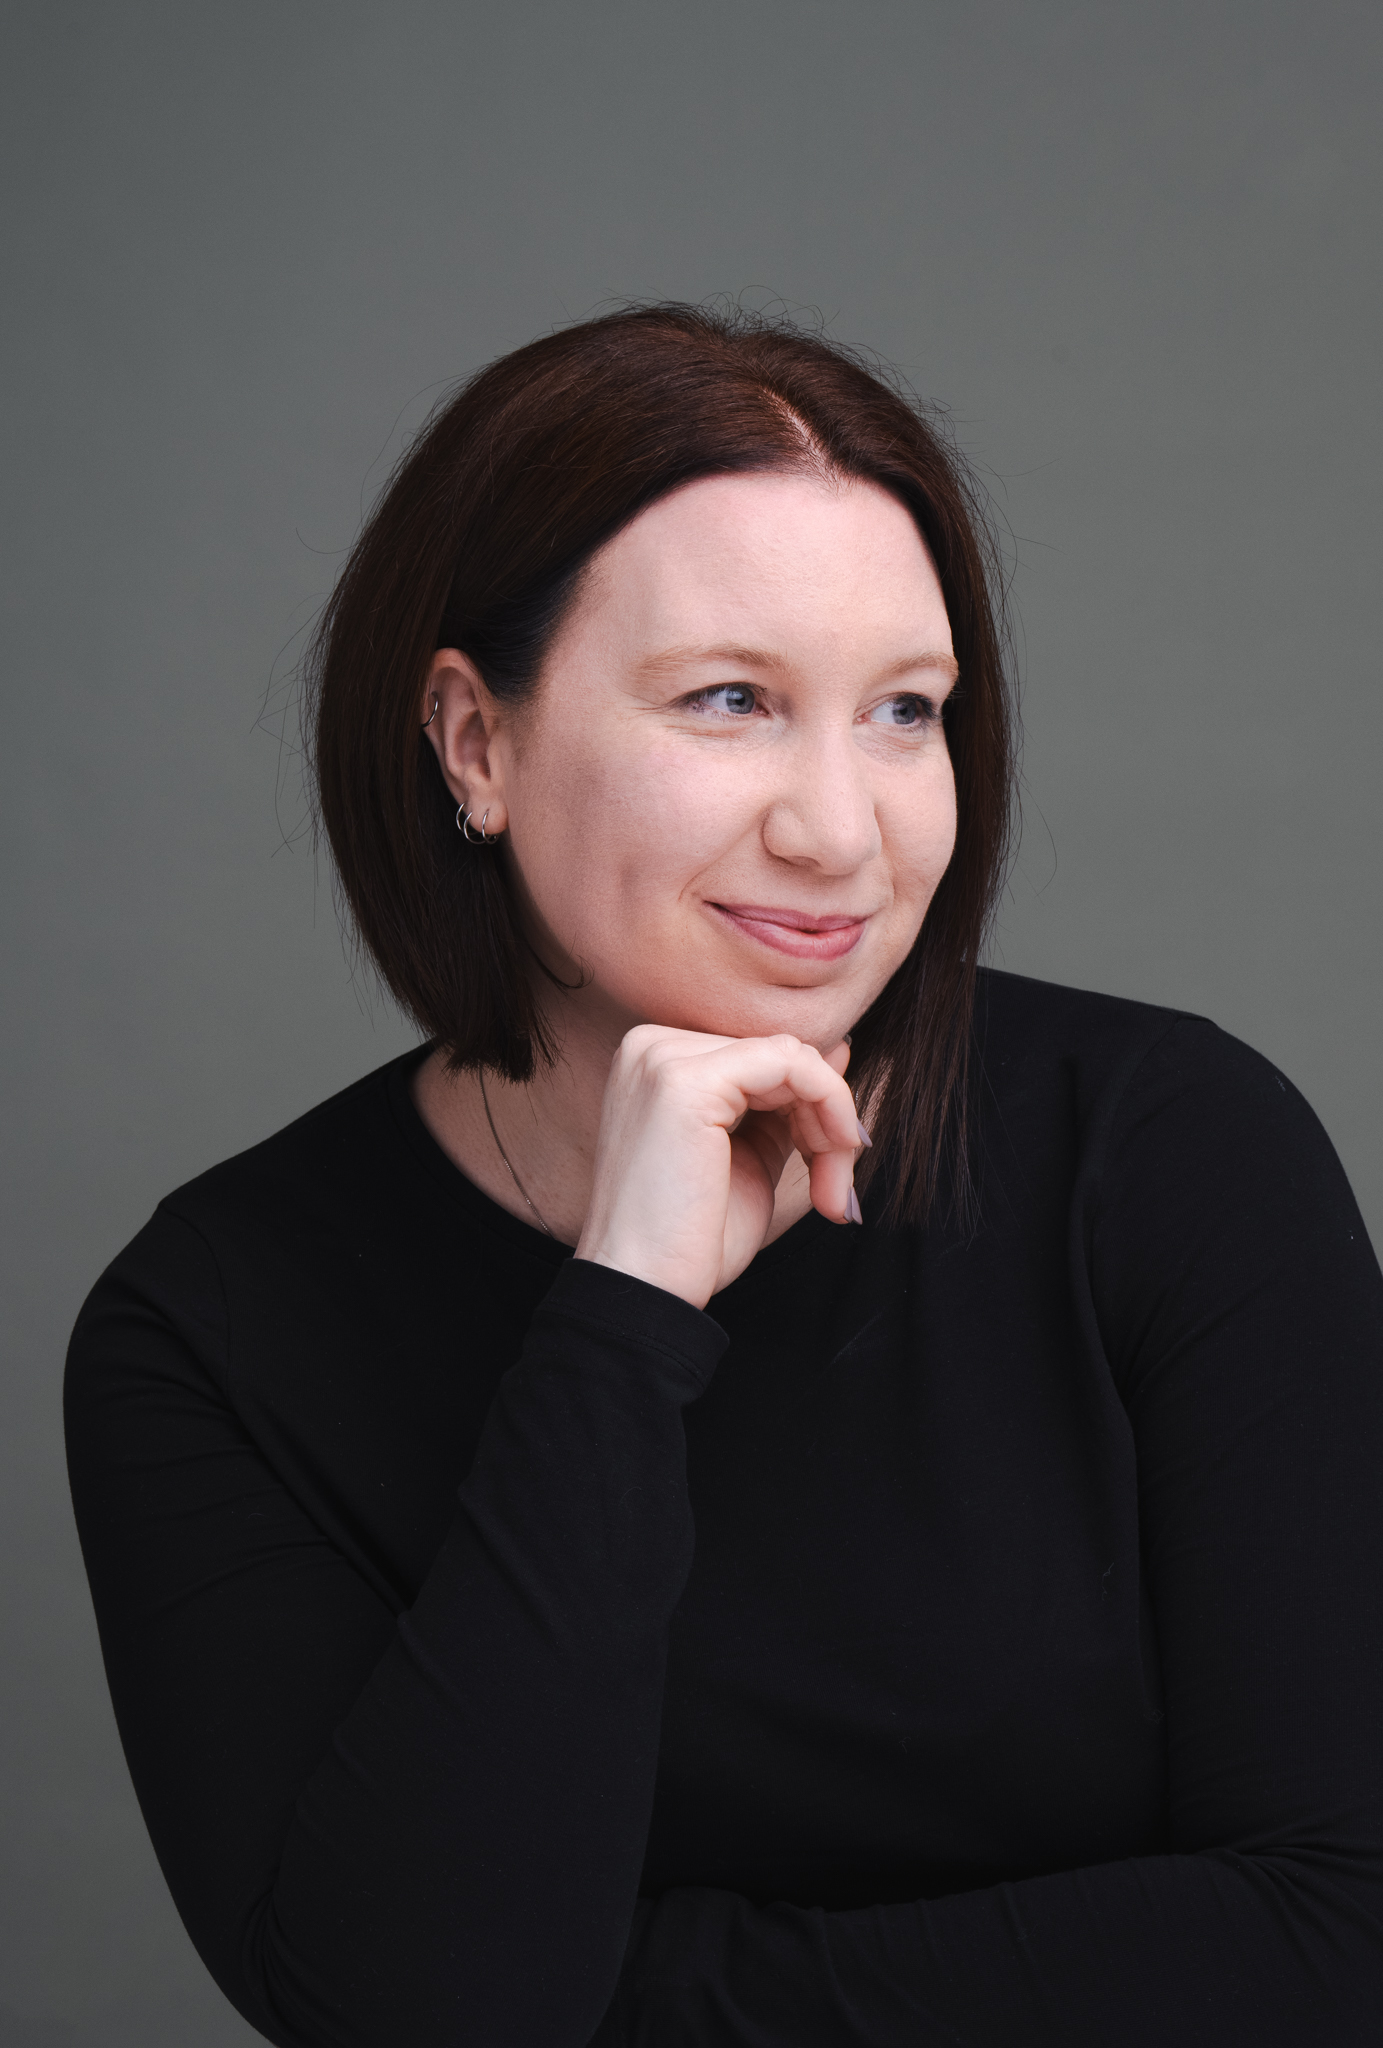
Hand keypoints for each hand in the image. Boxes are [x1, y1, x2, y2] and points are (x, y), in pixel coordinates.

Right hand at [574, 1026, 862, 1308]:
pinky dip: (830, 1104)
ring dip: (832, 1121)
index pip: (761, 1055)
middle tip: (836, 1187)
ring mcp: (663, 1058)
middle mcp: (651, 1046)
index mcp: (657, 1060)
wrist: (646, 1292)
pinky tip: (831, 1156)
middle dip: (826, 1117)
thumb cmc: (691, 1238)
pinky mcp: (688, 1081)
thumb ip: (785, 1103)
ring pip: (792, 1055)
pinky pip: (792, 1062)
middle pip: (778, 1052)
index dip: (811, 1107)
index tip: (831, 1169)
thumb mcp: (750, 1155)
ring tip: (832, 1187)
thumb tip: (838, 1049)